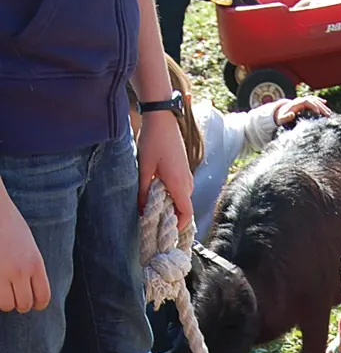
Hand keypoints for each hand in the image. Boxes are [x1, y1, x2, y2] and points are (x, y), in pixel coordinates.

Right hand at [0, 193, 50, 311]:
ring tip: (4, 292)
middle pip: (24, 304)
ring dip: (5, 302)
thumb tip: (32, 292)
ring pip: (6, 305)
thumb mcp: (29, 247)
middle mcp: (20, 270)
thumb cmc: (10, 226)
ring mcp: (1, 272)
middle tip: (15, 297)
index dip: (38, 304)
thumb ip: (32, 269)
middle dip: (20, 304)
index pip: (42, 297)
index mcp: (35, 263)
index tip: (34, 304)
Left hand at [137, 113, 193, 229]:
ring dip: (171, 205)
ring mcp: (187, 174)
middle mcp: (187, 181)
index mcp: (179, 184)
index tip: (167, 234)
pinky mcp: (183, 169)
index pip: (186, 213)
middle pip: (184, 208)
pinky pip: (180, 189)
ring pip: (182, 198)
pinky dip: (172, 195)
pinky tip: (156, 191)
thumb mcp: (143, 168)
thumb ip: (143, 191)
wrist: (162, 118)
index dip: (179, 226)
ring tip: (153, 207)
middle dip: (172, 217)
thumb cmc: (153, 141)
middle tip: (153, 222)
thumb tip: (142, 211)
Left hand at [271, 95, 330, 124]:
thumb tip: (292, 114)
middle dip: (321, 107)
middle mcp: (300, 100)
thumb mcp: (281, 119)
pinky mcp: (304, 103)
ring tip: (329, 112)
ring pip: (314, 100)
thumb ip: (285, 118)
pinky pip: (313, 100)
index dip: (313, 106)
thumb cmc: (280, 118)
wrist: (278, 113)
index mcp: (296, 103)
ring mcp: (302, 100)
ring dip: (322, 105)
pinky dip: (319, 101)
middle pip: (313, 100)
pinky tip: (325, 103)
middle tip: (328, 114)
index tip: (319, 113)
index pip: (307, 101)